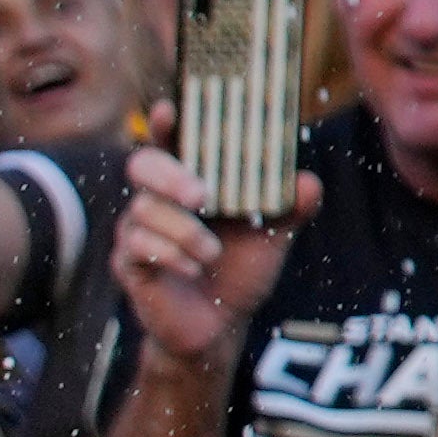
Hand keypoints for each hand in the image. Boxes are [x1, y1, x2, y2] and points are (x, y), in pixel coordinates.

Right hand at [113, 133, 294, 356]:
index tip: (169, 110)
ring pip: (145, 210)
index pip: (171, 141)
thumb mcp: (272, 237)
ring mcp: (137, 228)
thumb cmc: (239, 269)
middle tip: (202, 195)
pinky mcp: (128, 262)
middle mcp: (158, 198)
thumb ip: (289, 208)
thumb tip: (308, 183)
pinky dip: (171, 256)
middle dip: (171, 175)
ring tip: (211, 253)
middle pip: (143, 164)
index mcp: (190, 181)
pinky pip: (137, 246)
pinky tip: (193, 269)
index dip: (166, 122)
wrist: (219, 326)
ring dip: (185, 232)